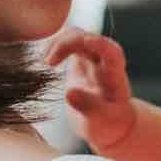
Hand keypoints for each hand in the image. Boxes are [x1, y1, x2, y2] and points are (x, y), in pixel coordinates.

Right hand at [45, 28, 137, 149]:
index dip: (100, 43)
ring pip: (76, 36)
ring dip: (59, 41)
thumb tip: (70, 93)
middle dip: (68, 43)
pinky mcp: (79, 61)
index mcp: (114, 74)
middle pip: (88, 38)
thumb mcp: (102, 121)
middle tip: (48, 62)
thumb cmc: (110, 124)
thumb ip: (90, 107)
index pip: (111, 52)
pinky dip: (55, 44)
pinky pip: (68, 42)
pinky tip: (46, 59)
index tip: (84, 42)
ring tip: (46, 61)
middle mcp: (103, 61)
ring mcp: (91, 59)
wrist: (110, 124)